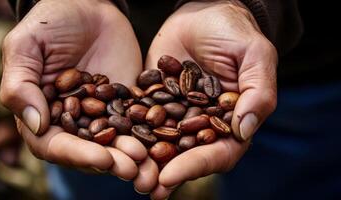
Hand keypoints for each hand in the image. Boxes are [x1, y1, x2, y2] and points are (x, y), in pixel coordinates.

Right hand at [0, 0, 149, 181]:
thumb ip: (20, 85)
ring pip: (115, 143)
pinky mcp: (125, 103)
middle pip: (88, 151)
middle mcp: (71, 121)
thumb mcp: (25, 47)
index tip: (102, 159)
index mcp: (42, 113)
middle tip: (134, 168)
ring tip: (151, 163)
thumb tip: (36, 125)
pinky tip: (164, 145)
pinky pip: (136, 123)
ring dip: (132, 156)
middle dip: (111, 162)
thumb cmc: (49, 22)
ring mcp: (100, 113)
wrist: (87, 5)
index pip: (54, 145)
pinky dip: (149, 135)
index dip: (76, 155)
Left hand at [144, 1, 277, 198]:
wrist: (202, 10)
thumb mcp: (254, 55)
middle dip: (167, 172)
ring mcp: (177, 112)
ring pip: (162, 142)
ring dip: (146, 161)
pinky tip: (113, 142)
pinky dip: (130, 132)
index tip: (171, 175)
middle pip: (186, 155)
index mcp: (231, 120)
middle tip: (146, 188)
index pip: (218, 151)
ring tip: (126, 174)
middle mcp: (203, 123)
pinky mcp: (155, 99)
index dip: (196, 165)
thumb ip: (257, 91)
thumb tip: (244, 129)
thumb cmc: (234, 31)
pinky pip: (142, 118)